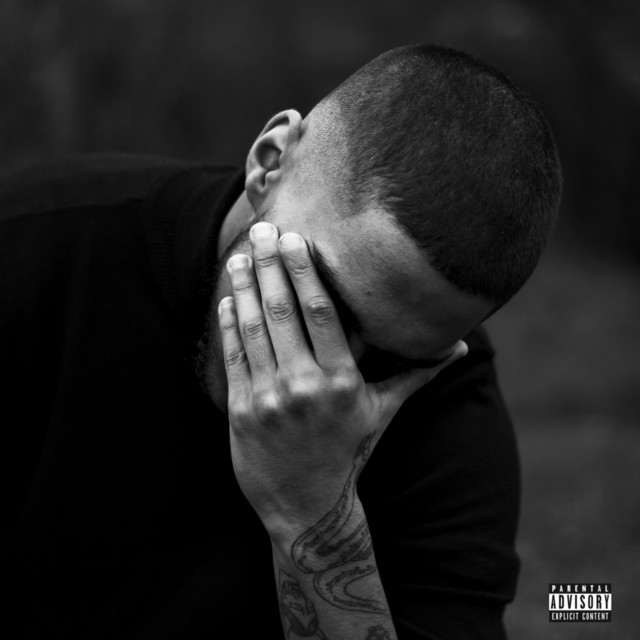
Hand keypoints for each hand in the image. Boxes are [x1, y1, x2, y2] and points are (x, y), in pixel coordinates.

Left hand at [218, 221, 465, 537]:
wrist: (307, 507)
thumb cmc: (349, 453)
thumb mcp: (383, 413)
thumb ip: (417, 375)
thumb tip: (460, 348)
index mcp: (343, 381)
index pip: (321, 312)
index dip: (306, 271)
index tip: (297, 237)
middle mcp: (305, 386)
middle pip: (284, 311)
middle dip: (273, 265)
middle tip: (264, 229)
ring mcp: (270, 398)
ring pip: (255, 328)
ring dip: (246, 287)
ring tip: (242, 255)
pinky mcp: (242, 411)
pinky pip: (234, 357)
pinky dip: (229, 323)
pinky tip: (230, 296)